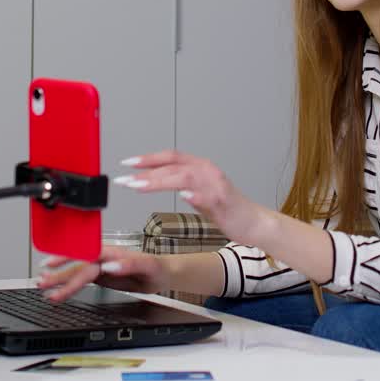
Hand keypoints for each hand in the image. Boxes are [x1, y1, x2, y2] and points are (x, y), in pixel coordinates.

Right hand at [36, 245, 167, 301]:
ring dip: (59, 279)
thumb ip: (129, 264)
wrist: (162, 275)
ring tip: (42, 286)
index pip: (86, 257)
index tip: (54, 266)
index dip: (69, 261)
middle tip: (42, 282)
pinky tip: (57, 289)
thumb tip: (110, 266)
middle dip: (59, 274)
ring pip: (76, 272)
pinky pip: (80, 278)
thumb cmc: (156, 268)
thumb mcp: (148, 266)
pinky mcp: (100, 275)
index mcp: (111, 252)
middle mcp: (103, 257)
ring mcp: (100, 266)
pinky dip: (67, 284)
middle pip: (77, 265)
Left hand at [115, 150, 268, 244]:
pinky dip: (194, 194)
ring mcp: (215, 185)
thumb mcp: (201, 194)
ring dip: (160, 180)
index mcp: (201, 167)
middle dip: (147, 172)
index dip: (149, 158)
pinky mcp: (223, 201)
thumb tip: (160, 180)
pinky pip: (206, 195)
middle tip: (125, 178)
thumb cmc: (228, 210)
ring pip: (184, 176)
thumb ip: (184, 185)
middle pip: (173, 165)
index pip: (171, 157)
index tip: (128, 163)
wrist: (254, 223)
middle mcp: (208, 171)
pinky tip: (183, 195)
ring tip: (140, 185)